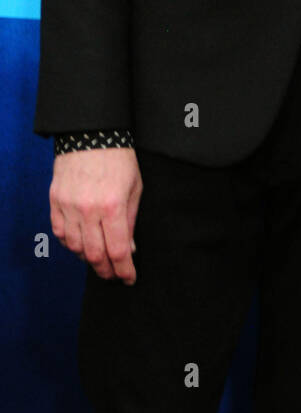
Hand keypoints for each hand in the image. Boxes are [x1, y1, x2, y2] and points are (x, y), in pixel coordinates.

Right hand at [50, 147, 141, 283]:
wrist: (92, 134)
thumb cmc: (119, 159)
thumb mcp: (135, 188)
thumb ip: (130, 221)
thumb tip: (128, 250)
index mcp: (113, 207)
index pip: (117, 251)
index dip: (124, 270)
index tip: (129, 278)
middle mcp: (88, 210)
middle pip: (94, 255)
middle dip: (106, 270)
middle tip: (114, 275)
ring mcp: (68, 206)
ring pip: (75, 247)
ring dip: (87, 258)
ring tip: (99, 259)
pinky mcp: (55, 201)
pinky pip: (59, 232)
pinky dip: (69, 243)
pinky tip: (80, 244)